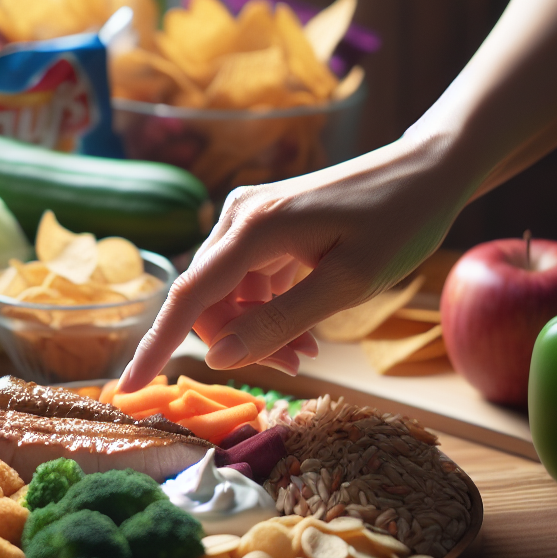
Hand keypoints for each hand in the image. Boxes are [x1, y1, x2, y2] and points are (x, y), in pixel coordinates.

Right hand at [120, 130, 466, 390]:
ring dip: (256, 329)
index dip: (155, 347)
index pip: (188, 297)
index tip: (127, 388)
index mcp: (253, 227)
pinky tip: (305, 328)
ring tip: (308, 352)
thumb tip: (218, 357)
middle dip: (238, 341)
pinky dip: (266, 310)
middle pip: (207, 299)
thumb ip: (279, 322)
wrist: (429, 169)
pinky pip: (247, 279)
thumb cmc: (399, 222)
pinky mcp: (266, 223)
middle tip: (297, 366)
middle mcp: (239, 216)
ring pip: (227, 293)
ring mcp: (251, 217)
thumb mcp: (346, 284)